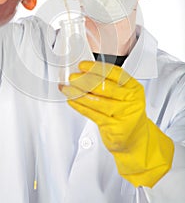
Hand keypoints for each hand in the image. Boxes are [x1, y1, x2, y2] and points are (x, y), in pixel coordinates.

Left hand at [60, 60, 173, 186]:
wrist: (136, 138)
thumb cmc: (127, 113)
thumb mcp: (125, 95)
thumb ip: (109, 84)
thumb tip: (85, 73)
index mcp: (134, 88)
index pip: (115, 73)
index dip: (96, 68)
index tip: (83, 66)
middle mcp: (131, 100)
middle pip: (105, 87)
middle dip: (85, 80)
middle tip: (73, 77)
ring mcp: (124, 115)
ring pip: (97, 101)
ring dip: (79, 93)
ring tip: (68, 88)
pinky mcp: (115, 128)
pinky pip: (93, 114)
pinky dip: (80, 106)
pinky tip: (72, 101)